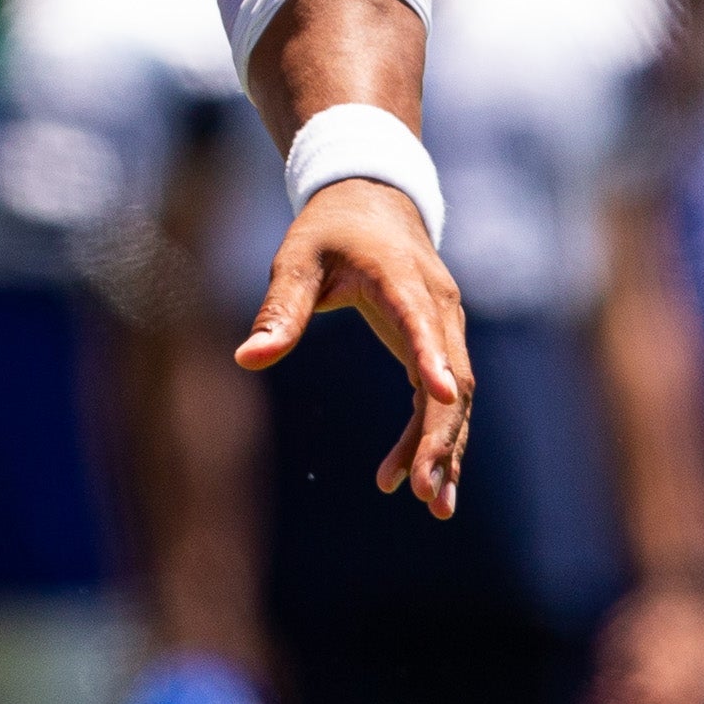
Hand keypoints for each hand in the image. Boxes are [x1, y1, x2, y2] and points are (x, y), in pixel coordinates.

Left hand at [236, 177, 473, 519]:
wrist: (372, 197)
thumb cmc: (330, 228)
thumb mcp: (297, 260)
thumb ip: (280, 310)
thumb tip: (246, 360)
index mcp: (402, 279)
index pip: (422, 321)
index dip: (432, 358)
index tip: (442, 397)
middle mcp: (437, 304)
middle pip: (453, 376)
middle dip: (442, 436)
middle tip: (426, 494)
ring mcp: (444, 325)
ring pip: (456, 395)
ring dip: (447, 449)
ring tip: (435, 506)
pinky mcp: (438, 341)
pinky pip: (441, 396)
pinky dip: (430, 436)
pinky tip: (408, 476)